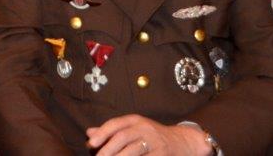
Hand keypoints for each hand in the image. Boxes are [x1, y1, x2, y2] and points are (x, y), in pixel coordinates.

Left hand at [86, 114, 210, 155]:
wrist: (182, 141)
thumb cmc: (151, 135)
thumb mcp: (132, 128)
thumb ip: (112, 131)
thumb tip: (90, 133)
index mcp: (135, 120)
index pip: (115, 124)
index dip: (102, 134)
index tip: (91, 144)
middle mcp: (145, 128)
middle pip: (122, 137)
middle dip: (108, 150)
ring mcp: (155, 141)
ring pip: (133, 151)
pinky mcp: (162, 154)